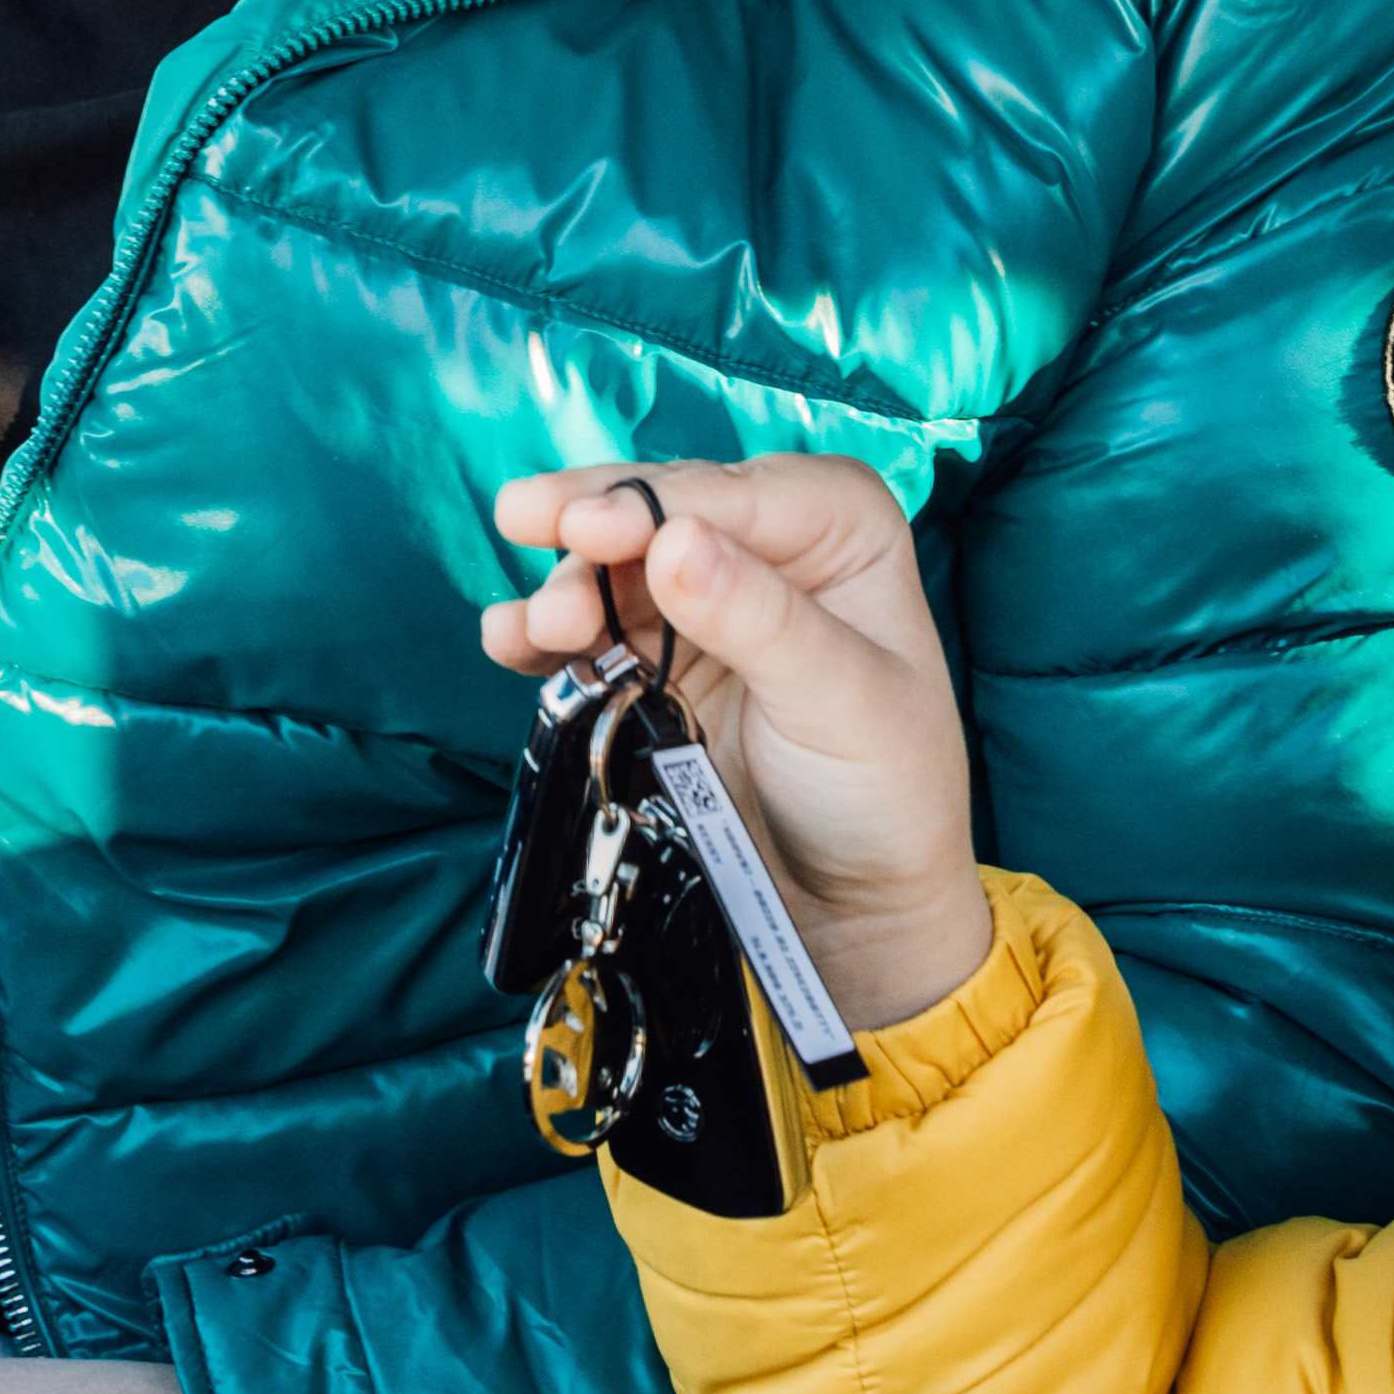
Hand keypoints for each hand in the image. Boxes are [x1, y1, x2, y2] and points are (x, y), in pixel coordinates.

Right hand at [482, 453, 995, 1028]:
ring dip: (565, 588)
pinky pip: (585, 629)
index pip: (734, 493)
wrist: (848, 899)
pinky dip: (542, 632)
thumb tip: (675, 541)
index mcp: (841, 524)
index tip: (590, 526)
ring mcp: (700, 598)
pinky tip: (511, 642)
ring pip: (611, 565)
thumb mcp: (840, 700)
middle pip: (659, 509)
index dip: (657, 501)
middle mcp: (768, 544)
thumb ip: (759, 618)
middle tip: (527, 527)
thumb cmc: (883, 789)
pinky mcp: (651, 657)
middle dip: (593, 528)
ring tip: (541, 631)